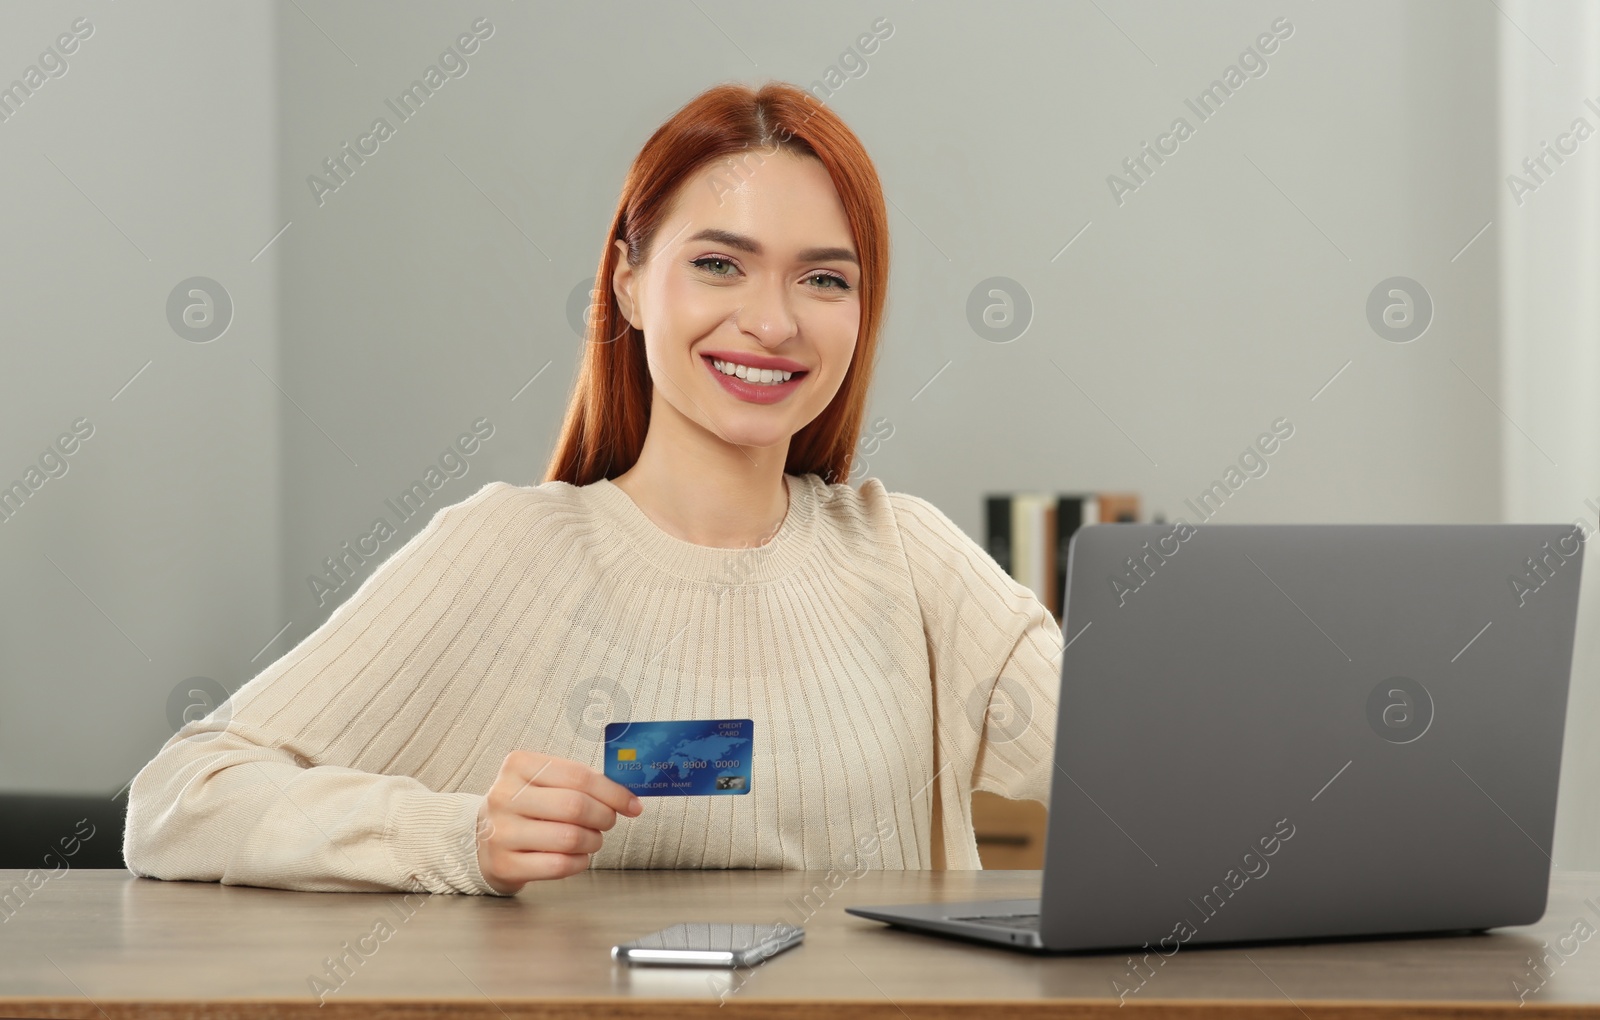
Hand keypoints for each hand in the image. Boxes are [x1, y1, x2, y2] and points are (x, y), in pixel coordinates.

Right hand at [474, 750, 641, 894]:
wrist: (482, 840)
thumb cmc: (526, 807)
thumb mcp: (544, 782)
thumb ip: (581, 782)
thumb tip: (629, 797)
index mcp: (517, 765)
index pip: (577, 775)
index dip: (612, 791)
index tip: (631, 804)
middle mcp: (504, 796)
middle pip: (575, 806)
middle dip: (604, 816)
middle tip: (608, 821)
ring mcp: (501, 832)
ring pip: (569, 837)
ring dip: (593, 841)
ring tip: (591, 839)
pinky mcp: (504, 864)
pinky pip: (558, 865)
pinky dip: (579, 862)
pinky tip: (577, 856)